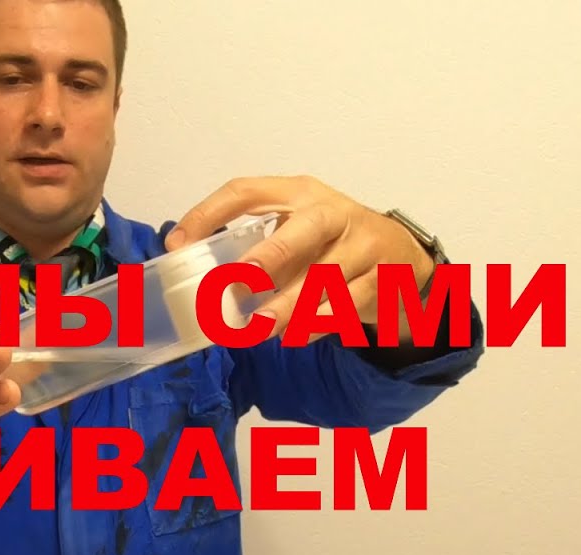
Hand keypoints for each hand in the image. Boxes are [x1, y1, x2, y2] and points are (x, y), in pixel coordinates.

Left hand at [165, 175, 434, 342]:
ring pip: (324, 278)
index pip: (245, 192)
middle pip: (301, 231)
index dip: (208, 214)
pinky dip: (318, 323)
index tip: (177, 245)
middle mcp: (331, 212)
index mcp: (298, 194)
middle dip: (268, 259)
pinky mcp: (383, 277)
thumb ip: (256, 247)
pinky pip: (346, 305)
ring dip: (288, 307)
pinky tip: (295, 335)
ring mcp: (362, 244)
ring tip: (258, 329)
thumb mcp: (295, 232)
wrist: (403, 258)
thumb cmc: (331, 244)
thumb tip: (198, 277)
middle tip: (235, 287)